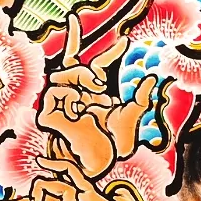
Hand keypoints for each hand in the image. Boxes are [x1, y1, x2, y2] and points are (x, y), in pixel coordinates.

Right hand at [38, 13, 157, 179]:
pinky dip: (70, 97)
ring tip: (95, 93)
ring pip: (62, 73)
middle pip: (73, 63)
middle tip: (99, 80)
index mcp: (94, 94)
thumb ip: (141, 98)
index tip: (126, 40)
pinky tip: (78, 110)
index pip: (97, 65)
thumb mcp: (131, 117)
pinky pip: (55, 92)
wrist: (102, 161)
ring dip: (80, 77)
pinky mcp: (48, 114)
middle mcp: (76, 95)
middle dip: (81, 57)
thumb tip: (153, 78)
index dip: (111, 51)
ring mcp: (60, 104)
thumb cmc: (116, 145)